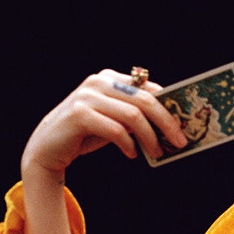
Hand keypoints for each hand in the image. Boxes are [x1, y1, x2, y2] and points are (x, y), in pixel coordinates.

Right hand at [21, 69, 187, 178]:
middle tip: (180, 141)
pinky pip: (115, 130)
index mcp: (111, 79)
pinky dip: (128, 144)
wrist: (48, 146)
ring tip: (157, 152)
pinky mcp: (79, 114)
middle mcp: (99, 82)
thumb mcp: (115, 120)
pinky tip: (132, 154)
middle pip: (146, 100)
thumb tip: (173, 125)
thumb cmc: (88, 132)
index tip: (186, 125)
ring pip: (133, 115)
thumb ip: (137, 115)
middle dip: (167, 122)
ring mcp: (88, 97)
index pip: (149, 89)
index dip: (171, 107)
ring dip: (150, 137)